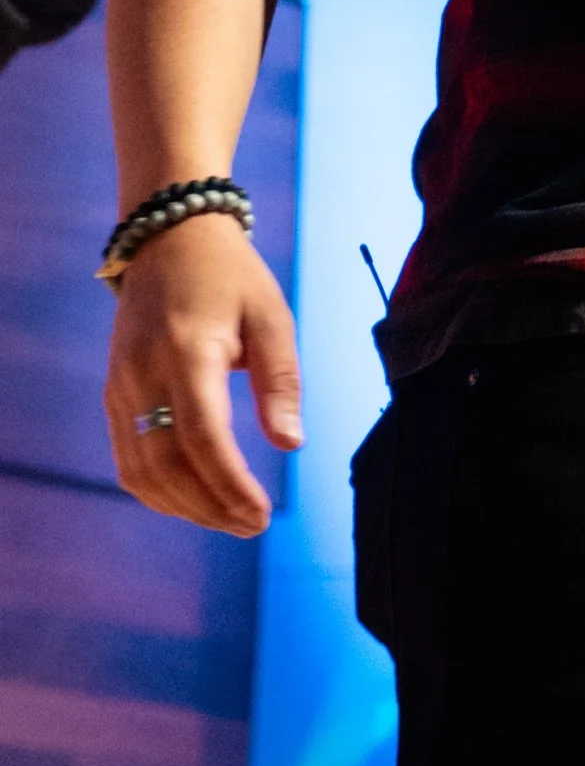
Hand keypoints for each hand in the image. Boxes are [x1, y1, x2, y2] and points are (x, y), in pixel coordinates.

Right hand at [104, 215, 302, 534]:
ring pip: (141, 471)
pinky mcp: (114, 396)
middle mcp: (143, 375)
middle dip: (210, 506)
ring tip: (231, 520)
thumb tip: (290, 444)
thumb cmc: (231, 278)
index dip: (229, 484)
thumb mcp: (272, 316)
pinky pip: (128, 459)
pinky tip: (195, 501)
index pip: (202, 436)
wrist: (169, 241)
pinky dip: (158, 490)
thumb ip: (281, 381)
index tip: (262, 515)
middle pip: (167, 464)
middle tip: (253, 525)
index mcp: (186, 351)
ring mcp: (121, 388)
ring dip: (185, 506)